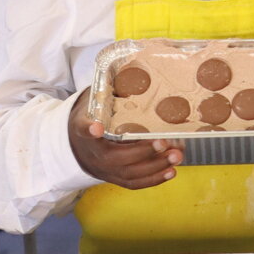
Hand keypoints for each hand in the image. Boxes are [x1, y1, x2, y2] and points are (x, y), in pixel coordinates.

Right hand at [68, 88, 182, 189]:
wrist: (77, 147)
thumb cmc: (92, 120)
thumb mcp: (93, 104)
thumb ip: (108, 93)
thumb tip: (132, 69)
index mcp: (84, 131)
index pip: (83, 128)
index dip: (89, 128)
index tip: (96, 127)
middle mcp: (94, 153)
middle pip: (114, 157)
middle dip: (142, 152)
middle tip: (164, 142)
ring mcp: (105, 169)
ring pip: (129, 173)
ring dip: (155, 166)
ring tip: (176, 156)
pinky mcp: (115, 178)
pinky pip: (134, 183)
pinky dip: (154, 179)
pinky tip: (172, 171)